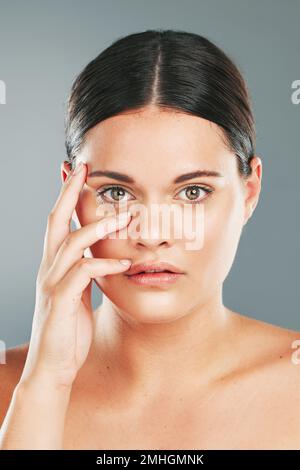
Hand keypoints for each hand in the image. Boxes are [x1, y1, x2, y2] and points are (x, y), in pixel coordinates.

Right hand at [20, 161, 131, 388]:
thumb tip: (102, 256)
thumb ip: (85, 273)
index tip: (79, 173)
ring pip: (71, 244)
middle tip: (86, 169)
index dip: (67, 196)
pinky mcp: (60, 302)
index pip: (59, 223)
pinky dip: (104, 265)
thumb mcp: (77, 295)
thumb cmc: (68, 330)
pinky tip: (122, 263)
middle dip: (70, 194)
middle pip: (56, 222)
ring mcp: (53, 284)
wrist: (53, 367)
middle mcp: (50, 269)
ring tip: (122, 217)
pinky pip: (82, 274)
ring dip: (96, 227)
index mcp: (55, 266)